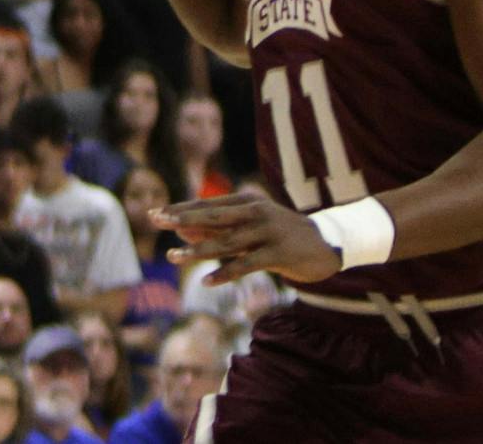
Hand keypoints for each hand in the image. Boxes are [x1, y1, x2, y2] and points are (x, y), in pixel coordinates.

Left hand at [157, 194, 341, 285]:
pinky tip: (207, 281)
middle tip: (156, 222)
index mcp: (248, 202)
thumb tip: (183, 232)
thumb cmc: (281, 235)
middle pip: (212, 217)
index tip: (155, 213)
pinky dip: (226, 273)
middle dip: (182, 220)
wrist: (327, 243)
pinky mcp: (279, 253)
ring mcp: (268, 232)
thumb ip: (220, 229)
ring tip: (173, 257)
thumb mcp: (251, 227)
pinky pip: (247, 265)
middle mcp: (256, 213)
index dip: (181, 209)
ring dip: (198, 251)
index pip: (207, 205)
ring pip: (227, 242)